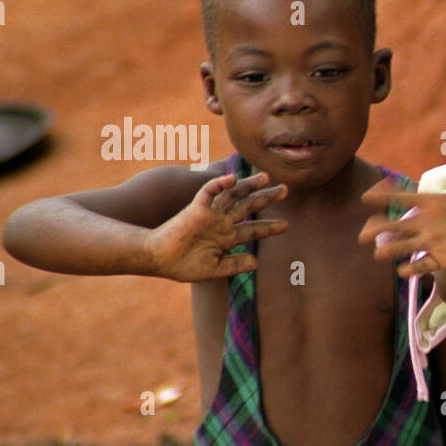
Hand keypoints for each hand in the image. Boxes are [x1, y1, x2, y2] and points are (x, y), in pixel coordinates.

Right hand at [143, 172, 286, 280]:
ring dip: (249, 185)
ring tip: (266, 177)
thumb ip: (235, 265)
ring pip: (233, 195)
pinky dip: (220, 185)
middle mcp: (221, 223)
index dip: (269, 227)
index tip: (286, 225)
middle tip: (286, 189)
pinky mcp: (196, 209)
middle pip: (248, 206)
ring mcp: (210, 214)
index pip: (253, 229)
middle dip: (266, 198)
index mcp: (227, 238)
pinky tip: (233, 178)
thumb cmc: (183, 265)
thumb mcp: (214, 269)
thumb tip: (257, 262)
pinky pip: (209, 192)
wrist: (158, 260)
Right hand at [359, 176, 445, 280]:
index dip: (385, 197)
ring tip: (380, 254)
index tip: (366, 199)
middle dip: (378, 229)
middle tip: (364, 236)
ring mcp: (430, 242)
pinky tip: (403, 271)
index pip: (404, 199)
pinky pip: (424, 264)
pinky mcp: (439, 259)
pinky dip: (413, 268)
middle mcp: (425, 224)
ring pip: (405, 246)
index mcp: (430, 205)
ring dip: (392, 250)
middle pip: (396, 225)